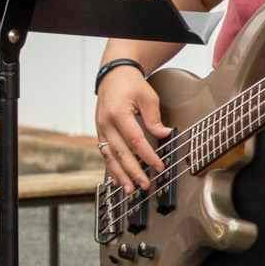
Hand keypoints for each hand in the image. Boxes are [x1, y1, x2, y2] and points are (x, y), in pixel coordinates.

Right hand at [95, 63, 171, 194]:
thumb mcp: (147, 96)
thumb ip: (154, 118)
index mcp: (118, 113)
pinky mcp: (100, 132)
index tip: (159, 166)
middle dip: (133, 171)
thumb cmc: (131, 84)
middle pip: (120, 152)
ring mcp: (100, 129)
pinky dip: (111, 168)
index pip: (135, 139)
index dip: (148, 155)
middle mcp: (106, 123)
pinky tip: (117, 180)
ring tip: (129, 190)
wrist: (113, 75)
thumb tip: (164, 135)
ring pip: (109, 157)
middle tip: (145, 185)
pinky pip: (105, 153)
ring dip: (120, 175)